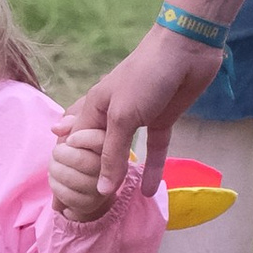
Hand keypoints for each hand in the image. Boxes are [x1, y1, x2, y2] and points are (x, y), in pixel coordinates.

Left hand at [48, 120, 117, 223]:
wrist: (87, 183)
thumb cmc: (84, 149)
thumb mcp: (81, 130)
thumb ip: (71, 123)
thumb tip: (56, 128)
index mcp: (112, 147)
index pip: (100, 140)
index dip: (82, 138)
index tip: (70, 139)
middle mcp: (112, 169)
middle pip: (81, 160)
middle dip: (60, 154)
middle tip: (57, 152)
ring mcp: (103, 189)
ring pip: (71, 178)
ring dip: (55, 169)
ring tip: (54, 165)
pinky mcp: (91, 203)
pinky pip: (67, 195)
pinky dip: (55, 186)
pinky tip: (55, 180)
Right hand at [64, 28, 223, 205]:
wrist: (187, 49)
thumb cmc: (145, 77)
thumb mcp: (122, 116)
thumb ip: (111, 153)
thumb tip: (101, 189)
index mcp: (95, 106)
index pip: (75, 142)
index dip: (71, 165)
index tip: (65, 194)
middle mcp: (113, 113)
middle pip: (99, 147)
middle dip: (93, 172)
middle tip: (84, 202)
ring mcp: (139, 116)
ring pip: (126, 150)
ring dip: (121, 172)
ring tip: (114, 200)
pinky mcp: (162, 119)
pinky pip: (154, 149)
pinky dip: (153, 168)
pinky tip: (151, 191)